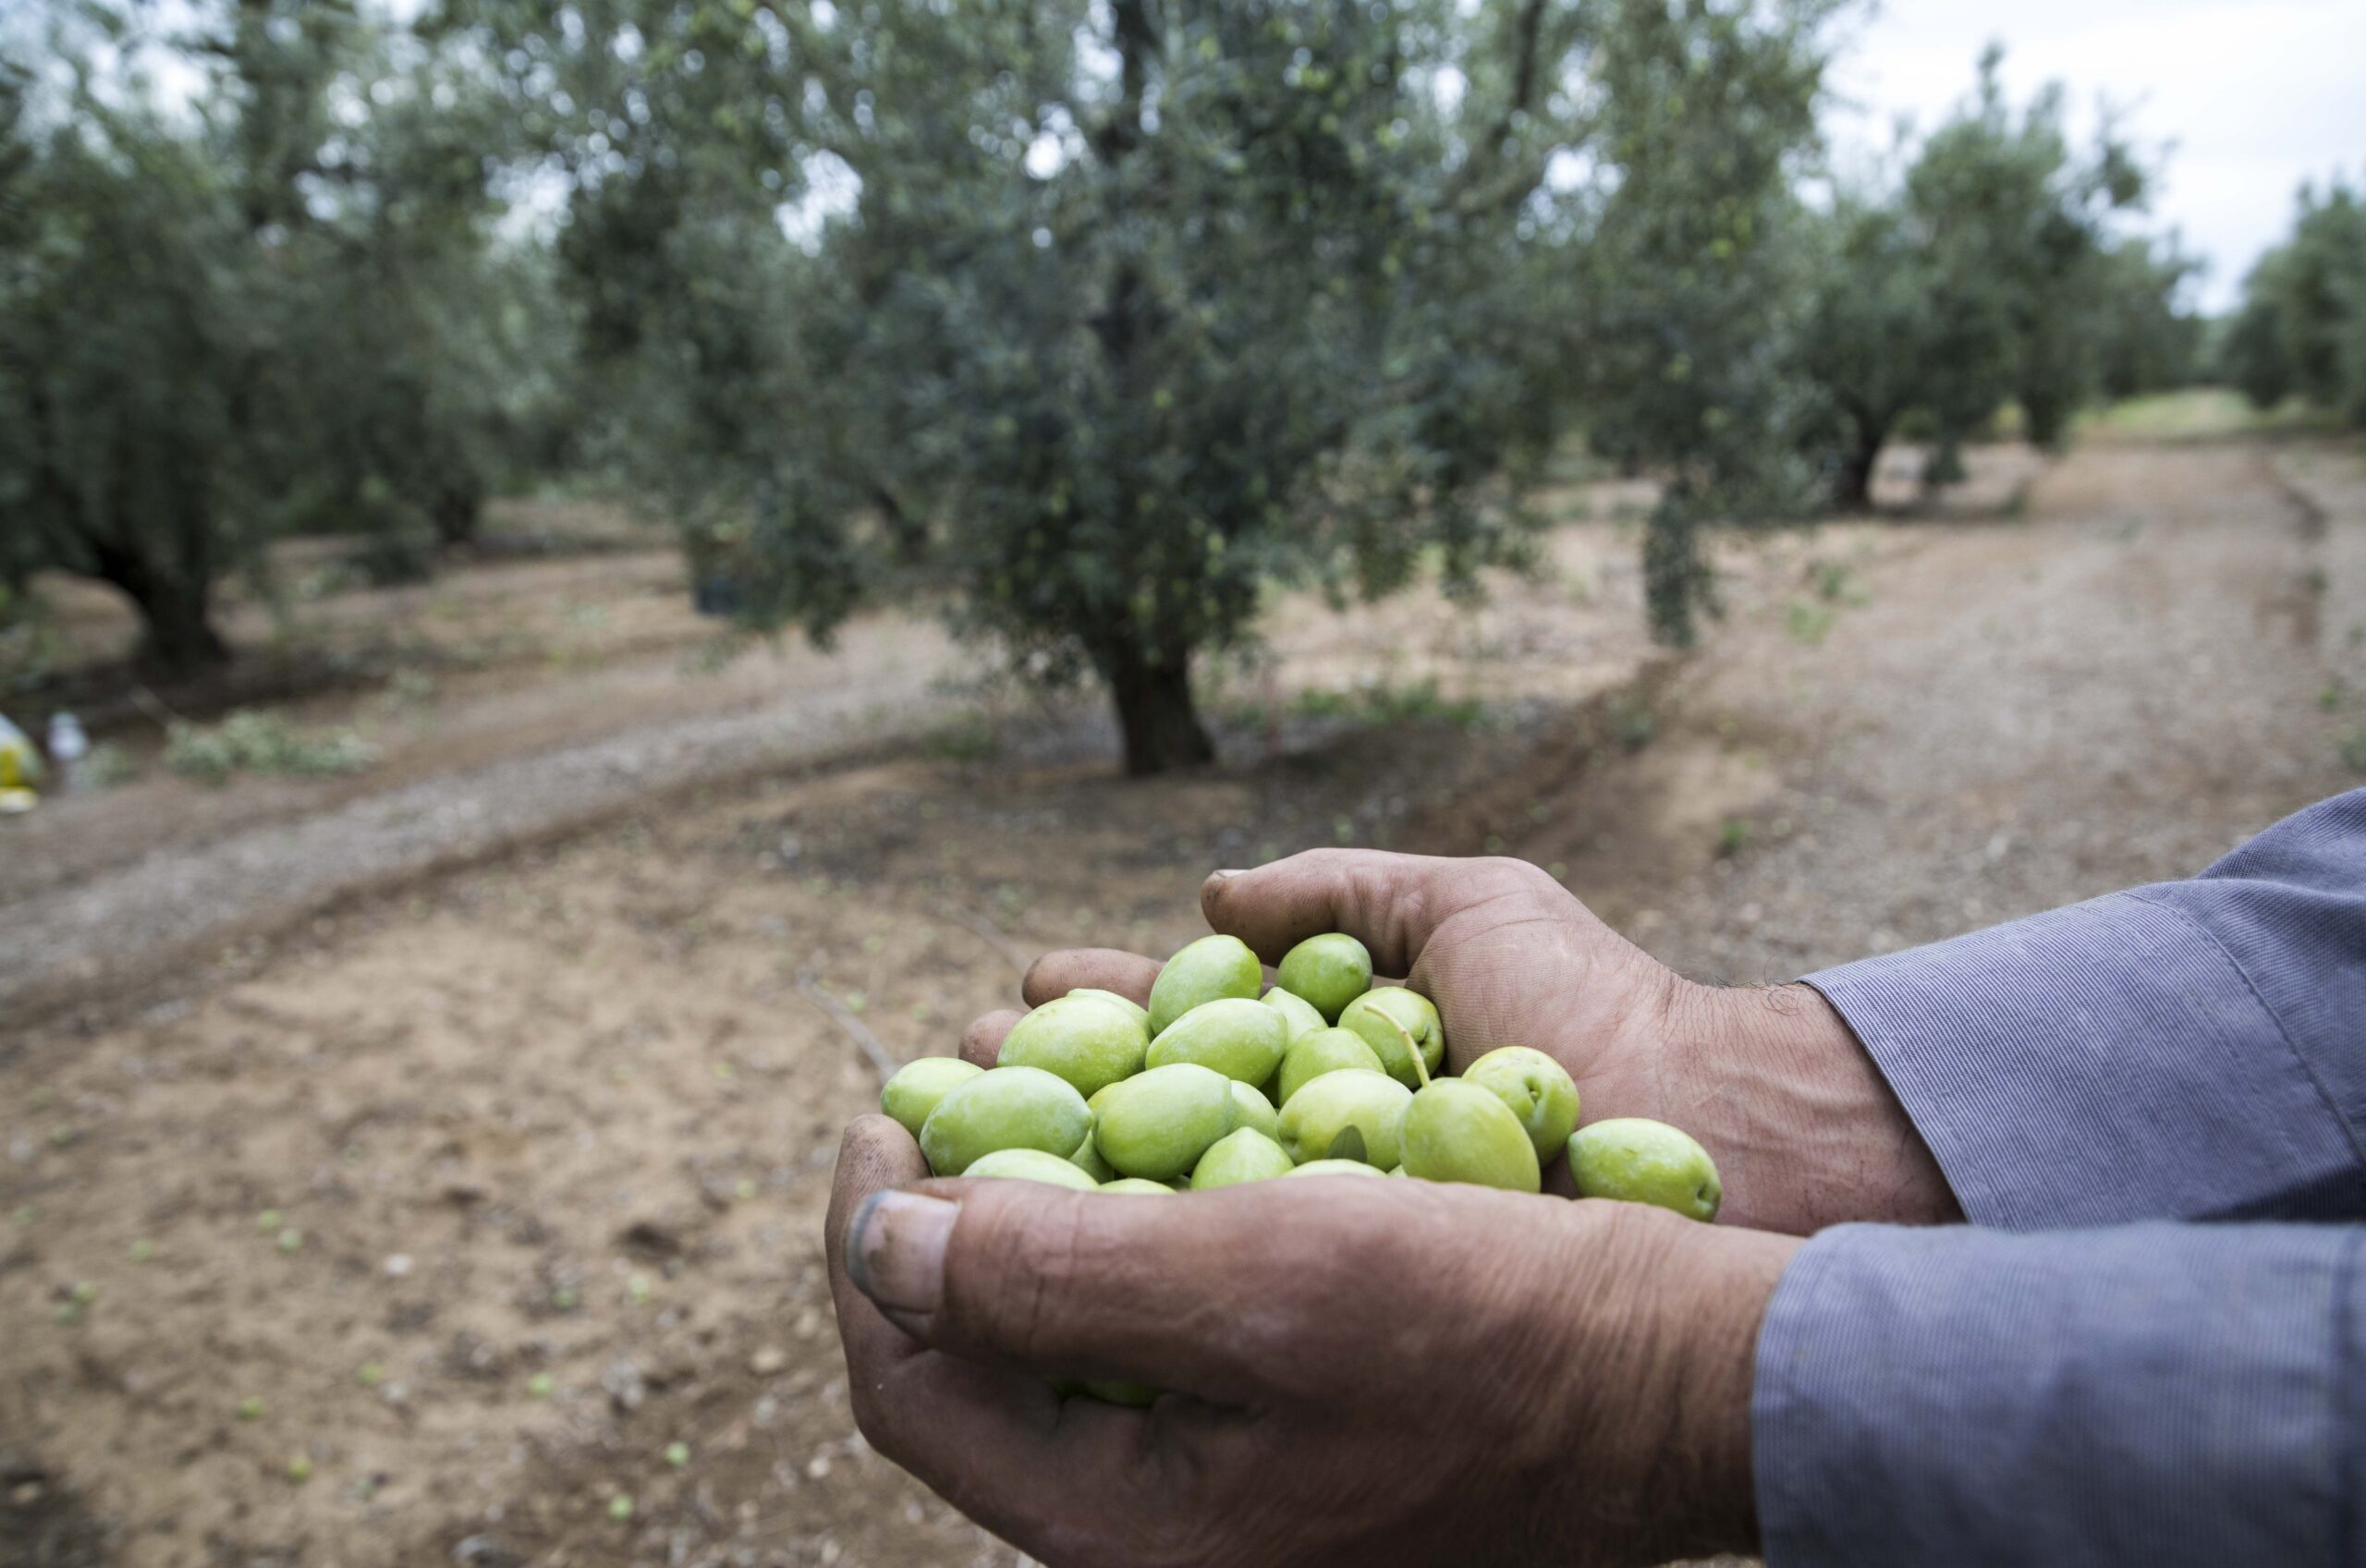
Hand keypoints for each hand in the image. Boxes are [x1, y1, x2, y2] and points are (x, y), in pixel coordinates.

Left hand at [827, 1115, 1800, 1567]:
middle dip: (949, 1212)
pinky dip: (1138, 1223)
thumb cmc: (1500, 1328)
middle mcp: (1160, 1531)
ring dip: (1040, 1204)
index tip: (879, 1108)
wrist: (1695, 1376)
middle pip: (979, 1365)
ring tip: (1044, 1080)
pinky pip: (1166, 1328)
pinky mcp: (1290, 1433)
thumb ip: (1051, 1277)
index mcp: (1125, 1534)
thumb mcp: (1268, 1283)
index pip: (910, 1387)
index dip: (867, 1240)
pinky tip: (1163, 1136)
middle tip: (953, 1080)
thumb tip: (879, 1243)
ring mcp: (1228, 1489)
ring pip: (1070, 1336)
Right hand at [968, 851, 1957, 1232]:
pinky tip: (1044, 1240)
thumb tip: (1212, 895)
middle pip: (1125, 1124)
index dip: (1075, 1019)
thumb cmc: (1599, 1011)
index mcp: (1318, 1061)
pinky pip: (1208, 1282)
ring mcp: (1322, 1236)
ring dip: (1041, 1176)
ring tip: (960, 1143)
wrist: (1716, 1137)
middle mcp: (1302, 1156)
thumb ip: (1342, 889)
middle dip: (1028, 1095)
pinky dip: (1119, 1256)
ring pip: (1142, 1211)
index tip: (1006, 997)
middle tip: (944, 1077)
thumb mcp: (1468, 911)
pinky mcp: (1348, 1305)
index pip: (1162, 1037)